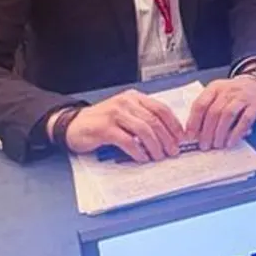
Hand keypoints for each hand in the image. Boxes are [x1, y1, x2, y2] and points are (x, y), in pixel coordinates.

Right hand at [61, 90, 183, 161]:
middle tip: (173, 151)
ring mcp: (115, 114)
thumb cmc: (103, 122)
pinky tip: (142, 158)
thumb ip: (144, 119)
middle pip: (155, 121)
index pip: (161, 109)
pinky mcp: (105, 128)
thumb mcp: (126, 114)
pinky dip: (138, 151)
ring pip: (144, 130)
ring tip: (159, 157)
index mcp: (135, 98)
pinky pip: (127, 141)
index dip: (174, 125)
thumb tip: (169, 136)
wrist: (73, 124)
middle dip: (167, 138)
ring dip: (155, 146)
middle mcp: (126, 103)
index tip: (181, 139)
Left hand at [186, 77, 255, 149]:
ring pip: (228, 115)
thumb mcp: (218, 95)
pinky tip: (231, 142)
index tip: (190, 137)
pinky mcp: (255, 105)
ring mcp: (243, 97)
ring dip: (220, 133)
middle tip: (204, 145)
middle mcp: (228, 91)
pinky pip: (245, 120)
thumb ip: (208, 109)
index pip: (200, 104)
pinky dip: (236, 133)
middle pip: (214, 112)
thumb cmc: (234, 94)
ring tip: (217, 145)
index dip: (193, 122)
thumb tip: (196, 133)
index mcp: (214, 88)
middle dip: (207, 132)